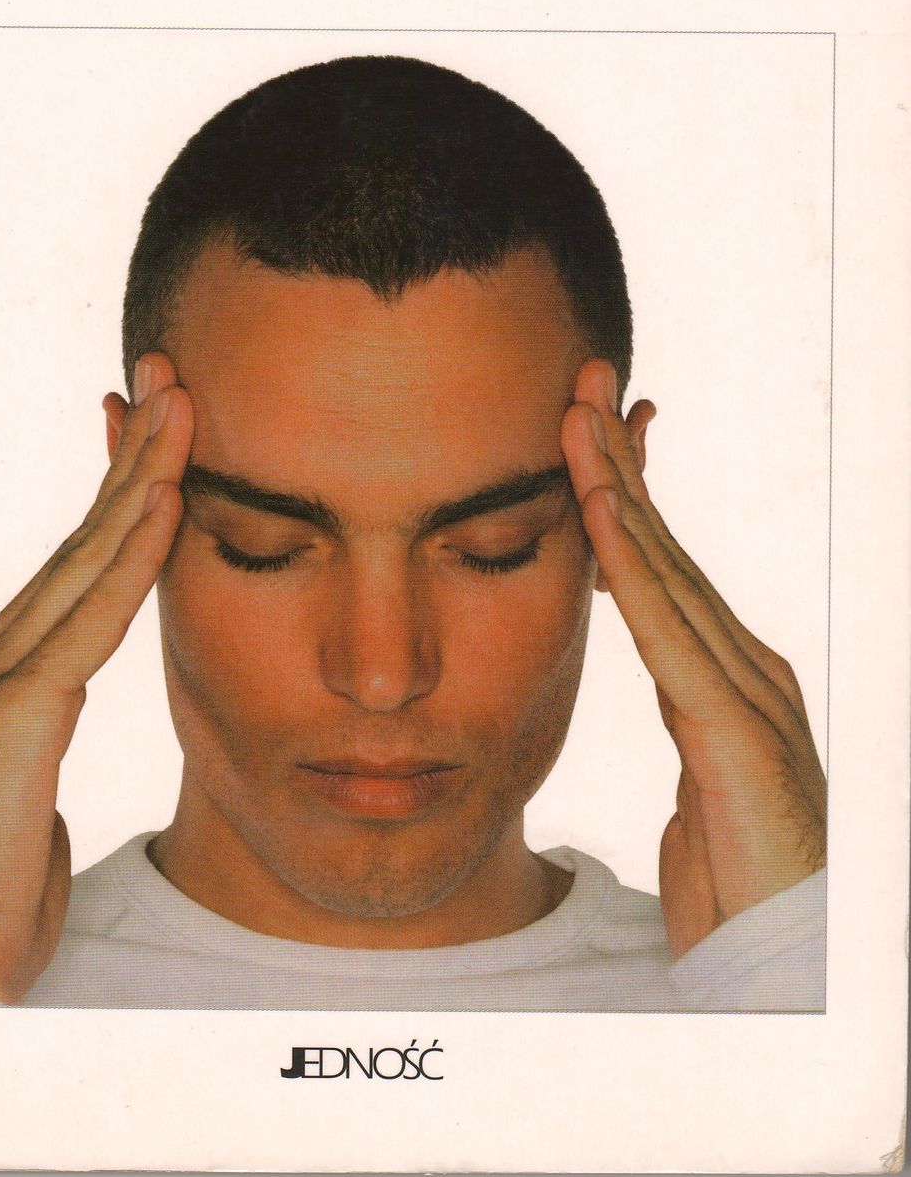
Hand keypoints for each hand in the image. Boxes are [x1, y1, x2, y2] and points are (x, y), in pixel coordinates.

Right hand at [0, 354, 191, 1001]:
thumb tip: (63, 732)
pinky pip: (89, 619)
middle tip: (177, 378)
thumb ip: (45, 746)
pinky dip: (133, 554)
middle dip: (136, 452)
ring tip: (185, 409)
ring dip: (142, 475)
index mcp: (3, 669)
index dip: (125, 489)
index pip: (79, 560)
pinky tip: (166, 504)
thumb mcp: (29, 801)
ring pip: (86, 556)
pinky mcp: (14, 716)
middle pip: (83, 535)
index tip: (166, 429)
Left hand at [561, 358, 826, 957]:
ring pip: (667, 571)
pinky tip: (600, 510)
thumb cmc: (741, 889)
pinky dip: (632, 567)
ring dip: (616, 488)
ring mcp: (750, 695)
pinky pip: (670, 635)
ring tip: (572, 419)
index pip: (663, 564)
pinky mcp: (739, 736)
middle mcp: (745, 667)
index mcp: (728, 675)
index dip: (623, 490)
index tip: (578, 428)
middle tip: (574, 382)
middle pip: (665, 547)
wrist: (788, 978)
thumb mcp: (695, 781)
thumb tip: (663, 676)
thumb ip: (686, 718)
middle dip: (616, 461)